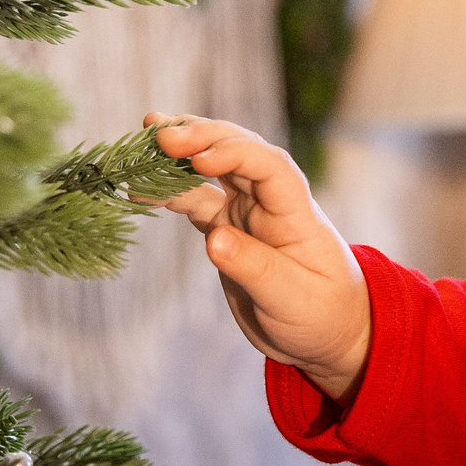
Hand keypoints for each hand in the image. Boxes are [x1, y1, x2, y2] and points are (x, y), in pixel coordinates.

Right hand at [145, 114, 371, 399]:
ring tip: (143, 142)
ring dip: (181, 153)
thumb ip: (253, 268)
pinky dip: (169, 191)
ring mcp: (247, 213)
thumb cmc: (320, 314)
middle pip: (237, 152)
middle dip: (200, 136)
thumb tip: (214, 240)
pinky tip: (139, 190)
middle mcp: (270, 203)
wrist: (325, 333)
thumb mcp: (292, 298)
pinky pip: (195, 200)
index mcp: (295, 213)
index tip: (199, 160)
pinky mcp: (227, 230)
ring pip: (212, 170)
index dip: (234, 153)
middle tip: (157, 131)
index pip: (268, 165)